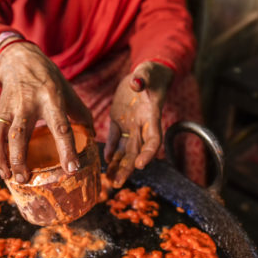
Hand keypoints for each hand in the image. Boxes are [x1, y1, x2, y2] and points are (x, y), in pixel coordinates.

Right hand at [0, 40, 92, 182]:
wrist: (20, 59)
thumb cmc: (49, 81)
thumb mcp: (68, 93)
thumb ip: (82, 115)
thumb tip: (93, 138)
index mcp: (51, 100)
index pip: (60, 128)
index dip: (66, 150)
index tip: (72, 169)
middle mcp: (28, 104)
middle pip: (21, 133)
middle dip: (20, 158)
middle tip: (24, 178)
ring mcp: (10, 108)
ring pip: (1, 135)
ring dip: (2, 158)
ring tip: (8, 177)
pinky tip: (3, 169)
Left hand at [104, 61, 173, 187]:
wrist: (144, 76)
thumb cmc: (150, 74)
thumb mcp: (147, 73)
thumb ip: (142, 79)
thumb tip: (136, 83)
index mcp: (152, 117)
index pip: (153, 139)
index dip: (148, 153)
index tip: (141, 165)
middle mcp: (142, 127)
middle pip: (136, 152)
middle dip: (127, 169)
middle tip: (117, 183)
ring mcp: (130, 127)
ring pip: (124, 151)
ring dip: (117, 166)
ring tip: (109, 181)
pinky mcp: (119, 123)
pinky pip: (115, 140)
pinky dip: (110, 151)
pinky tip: (104, 162)